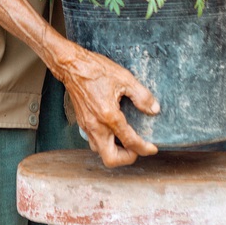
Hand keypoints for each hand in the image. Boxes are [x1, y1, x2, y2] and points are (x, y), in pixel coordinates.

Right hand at [56, 42, 159, 167]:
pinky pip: (93, 141)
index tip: (152, 148)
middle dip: (127, 157)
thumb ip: (141, 95)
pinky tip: (112, 130)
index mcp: (108, 116)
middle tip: (136, 148)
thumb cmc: (95, 70)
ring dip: (114, 151)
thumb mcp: (124, 78)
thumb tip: (154, 109)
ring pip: (100, 151)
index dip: (144, 148)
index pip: (129, 142)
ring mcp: (87, 126)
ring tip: (125, 140)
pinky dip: (105, 142)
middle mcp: (96, 126)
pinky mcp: (82, 122)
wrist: (71, 66)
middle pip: (111, 159)